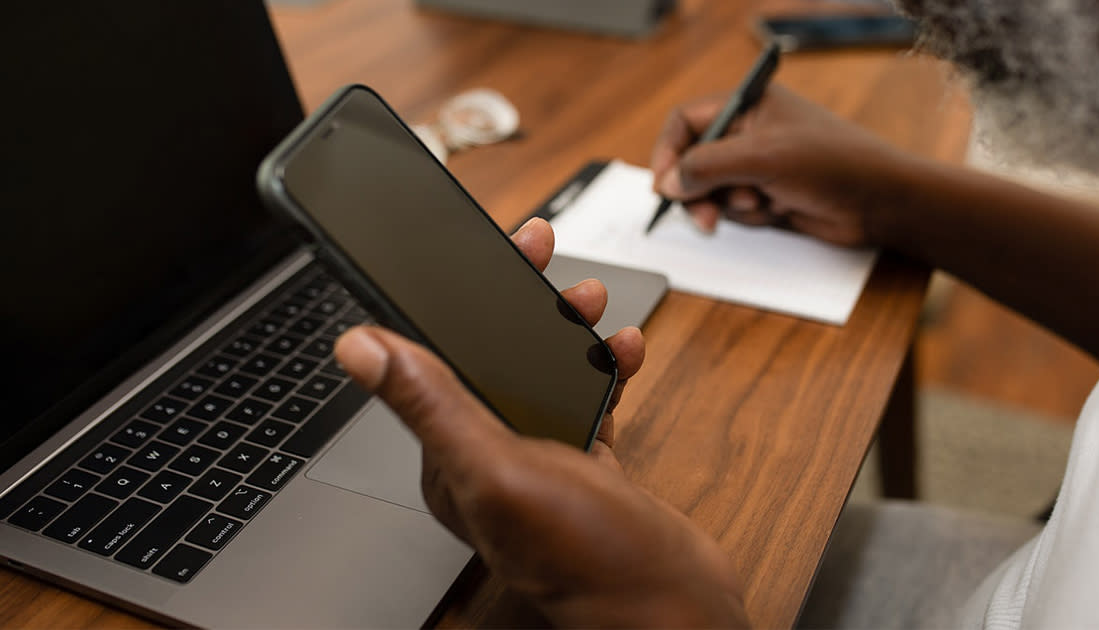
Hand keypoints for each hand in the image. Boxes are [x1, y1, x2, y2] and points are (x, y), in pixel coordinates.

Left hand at [334, 218, 748, 627]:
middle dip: (519, 302)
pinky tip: (626, 353)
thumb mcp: (499, 469)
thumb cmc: (589, 557)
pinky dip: (606, 370)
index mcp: (455, 461)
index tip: (488, 251)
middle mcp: (494, 461)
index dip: (458, 299)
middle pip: (494, 359)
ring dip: (566, 332)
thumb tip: (359, 348)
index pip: (439, 361)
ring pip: (544, 376)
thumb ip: (433, 406)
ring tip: (593, 303)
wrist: (675, 607)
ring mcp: (545, 464)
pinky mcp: (590, 469)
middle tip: (542, 255)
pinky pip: (590, 401)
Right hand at [651, 84, 908, 245]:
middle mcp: (749, 132)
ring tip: (760, 203)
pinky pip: (735, 209)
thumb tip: (668, 182)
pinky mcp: (768, 194)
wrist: (880, 202)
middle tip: (703, 214)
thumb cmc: (834, 164)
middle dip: (696, 189)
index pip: (687, 121)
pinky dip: (749, 215)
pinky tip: (778, 210)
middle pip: (693, 159)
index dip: (669, 152)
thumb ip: (707, 167)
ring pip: (712, 189)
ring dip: (729, 204)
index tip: (664, 184)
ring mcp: (758, 165)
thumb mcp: (763, 158)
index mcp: (749, 104)